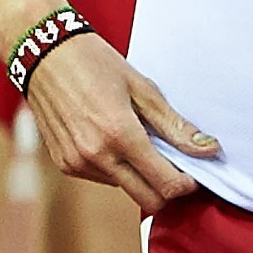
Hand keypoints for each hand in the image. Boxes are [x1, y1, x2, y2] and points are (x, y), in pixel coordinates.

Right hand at [24, 30, 219, 212]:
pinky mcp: (65, 164)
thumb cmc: (95, 62)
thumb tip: (208, 149)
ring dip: (139, 175)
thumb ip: (175, 125)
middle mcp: (96, 156)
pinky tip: (113, 137)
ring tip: (139, 138)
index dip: (186, 184)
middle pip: (147, 200)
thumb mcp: (142, 87)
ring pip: (124, 189)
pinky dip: (115, 167)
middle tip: (175, 162)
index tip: (195, 172)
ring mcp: (77, 164)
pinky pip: (101, 179)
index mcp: (120, 135)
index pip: (164, 185)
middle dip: (167, 187)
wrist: (44, 52)